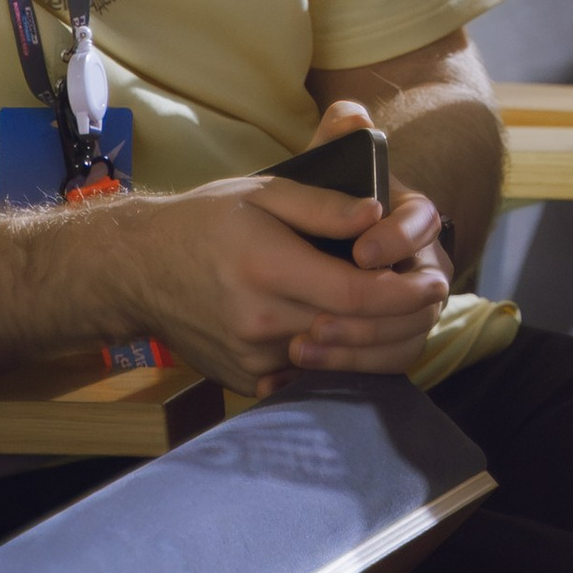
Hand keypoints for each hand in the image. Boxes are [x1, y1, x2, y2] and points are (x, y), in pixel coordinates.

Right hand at [107, 106, 447, 392]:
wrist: (137, 268)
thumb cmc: (203, 221)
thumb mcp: (262, 192)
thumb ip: (323, 205)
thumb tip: (378, 215)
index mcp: (268, 268)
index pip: (356, 295)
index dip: (404, 292)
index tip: (435, 280)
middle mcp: (259, 321)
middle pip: (352, 334)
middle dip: (401, 318)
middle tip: (432, 299)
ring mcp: (250, 358)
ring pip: (332, 361)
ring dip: (372, 343)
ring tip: (400, 316)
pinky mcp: (245, 379)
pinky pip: (304, 379)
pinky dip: (335, 363)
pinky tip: (354, 340)